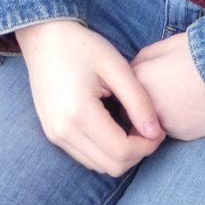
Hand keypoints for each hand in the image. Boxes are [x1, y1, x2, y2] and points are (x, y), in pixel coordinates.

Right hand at [15, 18, 166, 176]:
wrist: (45, 38)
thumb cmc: (83, 46)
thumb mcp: (116, 66)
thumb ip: (138, 100)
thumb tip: (156, 133)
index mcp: (79, 114)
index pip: (122, 151)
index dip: (147, 146)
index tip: (159, 128)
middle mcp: (63, 132)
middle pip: (111, 166)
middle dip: (137, 152)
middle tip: (149, 128)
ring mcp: (55, 135)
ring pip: (98, 166)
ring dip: (122, 154)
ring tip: (133, 125)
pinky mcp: (53, 134)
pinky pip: (86, 156)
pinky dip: (105, 150)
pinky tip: (115, 126)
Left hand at [131, 31, 204, 140]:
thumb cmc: (202, 52)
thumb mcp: (167, 45)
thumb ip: (145, 58)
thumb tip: (135, 69)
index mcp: (140, 78)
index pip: (122, 87)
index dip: (132, 83)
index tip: (141, 79)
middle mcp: (146, 105)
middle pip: (131, 109)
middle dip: (139, 103)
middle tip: (159, 89)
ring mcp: (163, 123)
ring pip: (150, 122)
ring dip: (156, 113)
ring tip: (177, 96)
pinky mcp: (181, 135)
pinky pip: (170, 129)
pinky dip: (175, 120)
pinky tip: (190, 106)